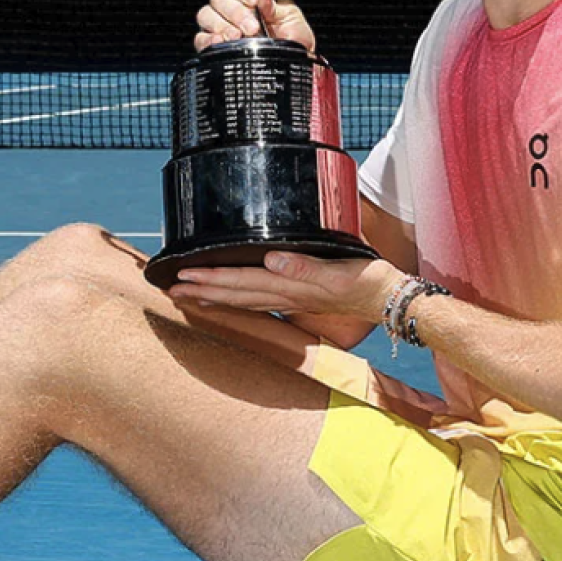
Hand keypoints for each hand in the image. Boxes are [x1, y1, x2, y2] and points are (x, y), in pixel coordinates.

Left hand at [168, 252, 397, 321]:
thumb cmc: (368, 283)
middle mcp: (285, 295)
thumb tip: (272, 259)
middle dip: (201, 291)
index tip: (184, 275)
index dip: (211, 279)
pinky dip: (236, 299)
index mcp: (291, 285)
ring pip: (242, 300)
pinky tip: (226, 299)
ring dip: (213, 297)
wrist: (390, 300)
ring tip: (187, 295)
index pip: (241, 281)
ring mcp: (290, 299)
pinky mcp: (298, 298)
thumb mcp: (340, 270)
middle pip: (234, 294)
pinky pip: (258, 301)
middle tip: (171, 288)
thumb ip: (305, 266)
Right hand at [193, 0, 315, 52]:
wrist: (293, 63)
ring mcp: (219, 25)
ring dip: (224, 25)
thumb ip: (271, 0)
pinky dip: (210, 39)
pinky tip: (223, 42)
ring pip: (206, 15)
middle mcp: (229, 6)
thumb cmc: (292, 37)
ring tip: (240, 37)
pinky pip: (201, 38)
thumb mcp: (288, 15)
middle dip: (236, 12)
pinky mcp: (213, 45)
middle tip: (252, 26)